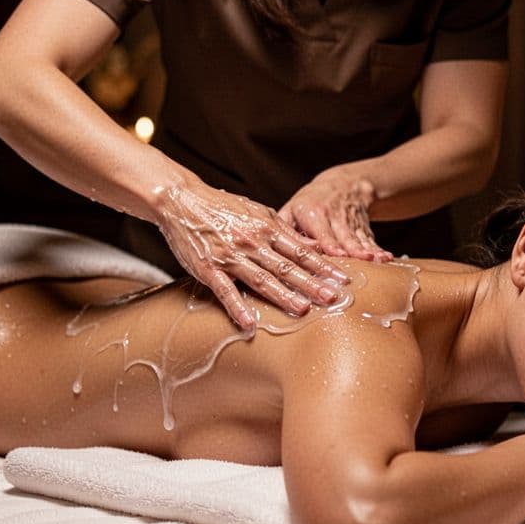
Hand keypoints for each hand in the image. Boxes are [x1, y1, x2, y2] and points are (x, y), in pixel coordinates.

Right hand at [154, 184, 349, 329]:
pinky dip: (237, 307)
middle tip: (333, 299)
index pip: (301, 251)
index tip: (342, 280)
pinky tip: (249, 323)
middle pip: (287, 267)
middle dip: (311, 284)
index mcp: (266, 228)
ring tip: (302, 310)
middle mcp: (252, 242)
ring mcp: (230, 256)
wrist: (182, 200)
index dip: (323, 266)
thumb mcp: (258, 212)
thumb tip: (316, 244)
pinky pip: (225, 291)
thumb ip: (286, 231)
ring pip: (261, 279)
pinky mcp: (208, 268)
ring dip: (283, 296)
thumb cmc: (222, 207)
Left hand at [278, 171, 391, 261]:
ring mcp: (350, 222)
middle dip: (352, 248)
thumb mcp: (292, 209)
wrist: (346, 184)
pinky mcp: (363, 228)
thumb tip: (278, 253)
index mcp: (311, 212)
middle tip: (360, 260)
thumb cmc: (310, 203)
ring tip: (377, 260)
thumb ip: (284, 230)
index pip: (320, 231)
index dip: (329, 243)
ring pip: (359, 238)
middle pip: (343, 236)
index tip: (337, 254)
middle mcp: (333, 216)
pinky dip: (378, 249)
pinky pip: (371, 240)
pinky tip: (386, 258)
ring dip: (368, 249)